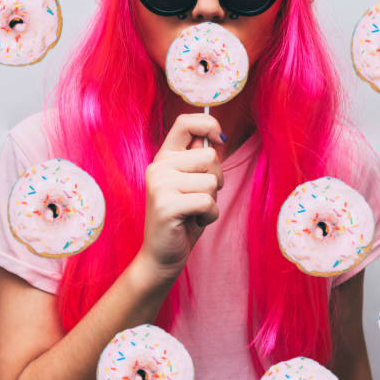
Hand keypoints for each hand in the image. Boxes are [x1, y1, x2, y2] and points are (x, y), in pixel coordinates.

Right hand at [139, 113, 224, 280]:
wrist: (161, 256)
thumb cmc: (183, 218)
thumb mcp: (192, 184)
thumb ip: (199, 161)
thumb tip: (217, 139)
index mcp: (164, 157)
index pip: (186, 122)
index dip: (209, 124)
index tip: (220, 138)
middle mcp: (159, 166)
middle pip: (210, 156)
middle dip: (216, 179)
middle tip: (199, 197)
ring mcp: (160, 185)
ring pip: (211, 181)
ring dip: (212, 201)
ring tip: (193, 211)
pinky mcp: (166, 205)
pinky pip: (207, 202)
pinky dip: (209, 216)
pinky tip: (192, 222)